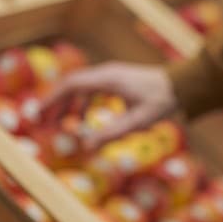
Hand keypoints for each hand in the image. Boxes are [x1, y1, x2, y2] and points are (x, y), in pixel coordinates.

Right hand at [42, 61, 177, 149]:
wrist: (183, 85)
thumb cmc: (162, 102)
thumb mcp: (137, 121)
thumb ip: (111, 134)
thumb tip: (86, 147)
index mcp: (107, 79)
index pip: (71, 85)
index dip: (52, 99)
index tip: (39, 113)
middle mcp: (105, 74)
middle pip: (71, 85)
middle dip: (55, 103)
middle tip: (42, 121)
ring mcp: (110, 75)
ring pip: (80, 87)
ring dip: (68, 104)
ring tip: (60, 123)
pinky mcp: (116, 80)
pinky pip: (90, 89)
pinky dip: (81, 103)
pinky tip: (81, 119)